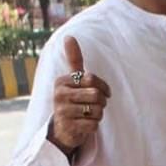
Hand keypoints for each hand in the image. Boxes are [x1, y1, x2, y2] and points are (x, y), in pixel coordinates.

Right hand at [49, 34, 110, 155]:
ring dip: (98, 114)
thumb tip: (69, 36)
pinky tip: (85, 124)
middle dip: (102, 102)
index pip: (91, 79)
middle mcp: (59, 95)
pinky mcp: (68, 127)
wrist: (63, 129)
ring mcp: (62, 112)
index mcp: (62, 82)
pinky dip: (94, 125)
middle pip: (96, 95)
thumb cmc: (73, 101)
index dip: (104, 87)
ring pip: (96, 111)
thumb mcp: (73, 80)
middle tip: (97, 105)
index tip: (106, 92)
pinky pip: (94, 125)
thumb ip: (74, 60)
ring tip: (89, 115)